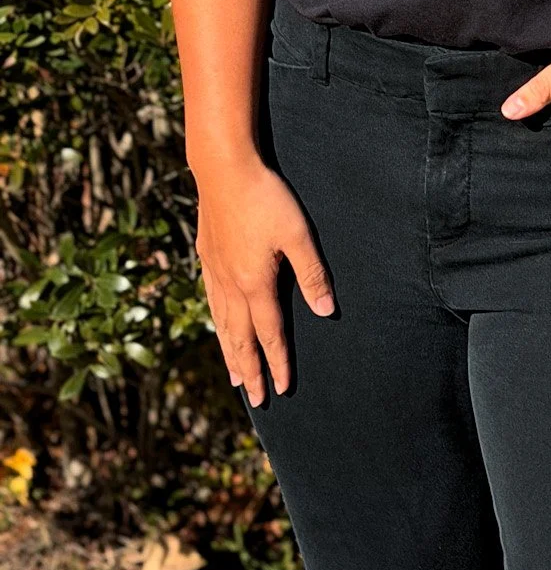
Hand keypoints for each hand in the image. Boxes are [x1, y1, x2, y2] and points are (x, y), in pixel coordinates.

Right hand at [194, 154, 333, 405]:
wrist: (223, 170)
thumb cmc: (266, 198)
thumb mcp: (298, 234)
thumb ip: (313, 274)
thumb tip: (326, 312)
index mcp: (256, 284)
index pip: (270, 333)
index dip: (278, 362)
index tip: (283, 389)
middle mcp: (231, 285)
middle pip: (241, 338)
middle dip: (251, 370)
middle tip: (256, 398)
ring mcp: (215, 272)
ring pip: (223, 324)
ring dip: (231, 352)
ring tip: (235, 376)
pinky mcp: (206, 256)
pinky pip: (212, 302)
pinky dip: (217, 324)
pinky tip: (218, 324)